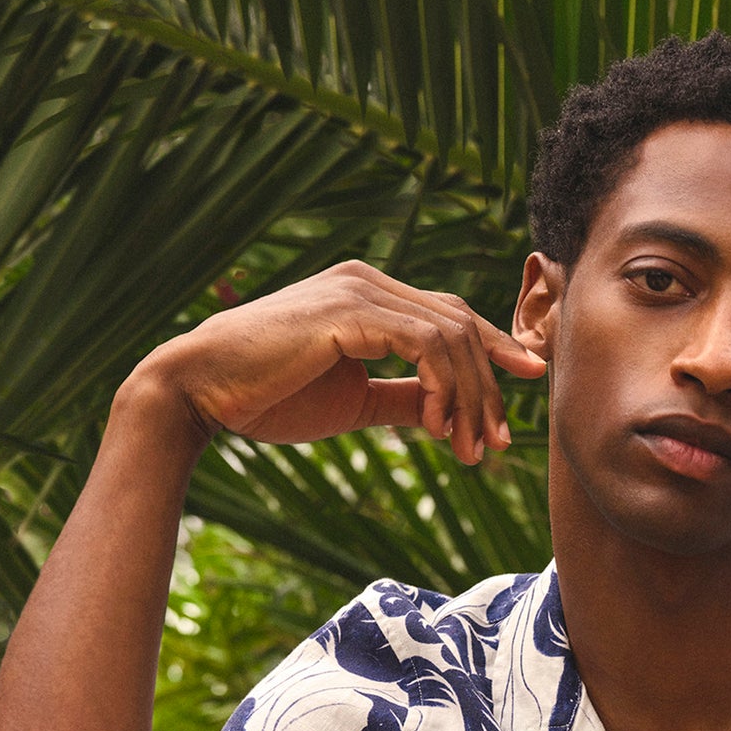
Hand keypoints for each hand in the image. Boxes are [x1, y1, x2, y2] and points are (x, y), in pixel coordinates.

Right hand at [129, 261, 548, 463]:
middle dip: (488, 389)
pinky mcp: (348, 311)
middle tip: (499, 445)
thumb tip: (446, 411)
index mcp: (368, 294)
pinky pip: (424, 343)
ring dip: (470, 398)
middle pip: (460, 324)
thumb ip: (401, 397)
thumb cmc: (271, 397)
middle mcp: (368, 280)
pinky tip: (437, 426)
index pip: (450, 315)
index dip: (493, 353)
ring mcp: (358, 289)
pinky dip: (442, 387)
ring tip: (471, 450)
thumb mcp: (354, 400)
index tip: (524, 391)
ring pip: (451, 336)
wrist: (205, 391)